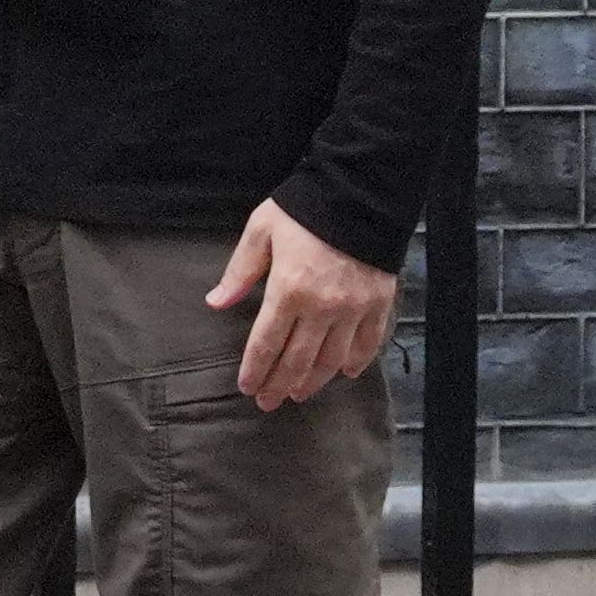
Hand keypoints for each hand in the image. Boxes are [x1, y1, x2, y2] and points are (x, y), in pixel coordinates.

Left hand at [205, 198, 397, 410]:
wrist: (360, 191)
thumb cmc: (304, 209)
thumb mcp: (260, 231)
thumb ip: (240, 271)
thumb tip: (216, 302)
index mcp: (288, 292)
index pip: (266, 344)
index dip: (255, 370)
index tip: (247, 388)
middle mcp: (322, 309)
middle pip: (298, 360)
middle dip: (279, 386)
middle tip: (268, 403)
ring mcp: (353, 309)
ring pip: (332, 360)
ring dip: (314, 381)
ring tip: (299, 394)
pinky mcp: (379, 303)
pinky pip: (367, 343)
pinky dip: (356, 362)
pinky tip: (345, 373)